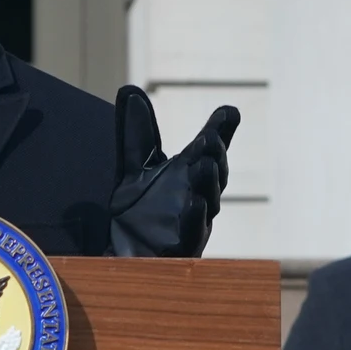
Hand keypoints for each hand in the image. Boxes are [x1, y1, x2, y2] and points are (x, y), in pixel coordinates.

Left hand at [108, 85, 240, 257]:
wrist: (123, 259)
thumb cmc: (138, 214)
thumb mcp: (134, 170)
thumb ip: (136, 135)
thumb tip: (130, 90)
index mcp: (189, 176)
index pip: (208, 150)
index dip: (219, 132)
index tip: (228, 112)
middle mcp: (197, 197)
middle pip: (213, 174)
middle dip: (213, 155)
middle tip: (209, 137)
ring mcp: (192, 225)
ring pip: (208, 203)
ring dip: (207, 182)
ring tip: (203, 163)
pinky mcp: (180, 250)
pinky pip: (191, 234)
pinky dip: (194, 218)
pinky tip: (195, 202)